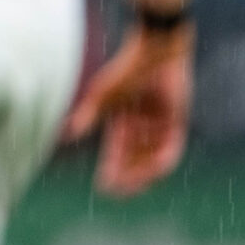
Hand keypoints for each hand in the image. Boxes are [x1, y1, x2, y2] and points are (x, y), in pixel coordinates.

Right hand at [64, 24, 192, 195]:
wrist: (155, 52)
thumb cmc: (125, 69)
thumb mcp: (102, 96)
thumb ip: (88, 117)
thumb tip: (67, 135)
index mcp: (122, 121)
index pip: (116, 153)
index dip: (110, 169)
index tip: (103, 186)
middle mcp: (141, 127)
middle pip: (134, 160)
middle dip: (126, 177)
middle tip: (117, 191)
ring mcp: (159, 126)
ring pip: (151, 158)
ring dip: (143, 173)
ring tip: (133, 185)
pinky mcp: (177, 123)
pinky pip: (171, 150)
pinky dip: (162, 162)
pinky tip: (152, 171)